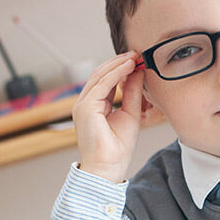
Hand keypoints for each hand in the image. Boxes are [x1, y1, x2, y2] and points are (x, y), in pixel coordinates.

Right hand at [73, 52, 146, 182]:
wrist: (109, 166)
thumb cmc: (118, 148)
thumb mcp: (131, 114)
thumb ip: (132, 93)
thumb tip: (137, 73)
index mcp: (94, 106)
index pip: (105, 81)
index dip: (120, 68)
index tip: (136, 60)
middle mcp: (85, 104)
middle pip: (100, 75)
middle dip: (118, 62)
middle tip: (136, 53)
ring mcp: (83, 105)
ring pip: (99, 76)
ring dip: (118, 64)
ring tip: (134, 57)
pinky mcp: (85, 108)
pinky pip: (101, 84)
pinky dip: (116, 73)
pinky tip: (128, 66)